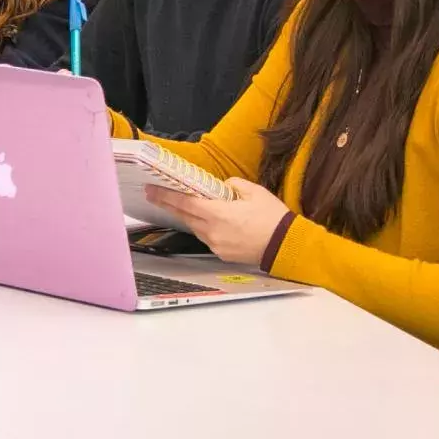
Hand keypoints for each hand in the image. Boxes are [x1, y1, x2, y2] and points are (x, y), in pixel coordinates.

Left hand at [143, 178, 291, 266]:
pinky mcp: (221, 253)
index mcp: (218, 213)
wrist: (286, 246)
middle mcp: (212, 231)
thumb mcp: (255, 192)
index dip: (166, 196)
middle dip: (168, 204)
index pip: (185, 202)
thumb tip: (222, 186)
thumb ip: (233, 185)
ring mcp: (215, 244)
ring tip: (179, 205)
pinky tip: (205, 221)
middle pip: (184, 216)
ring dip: (186, 216)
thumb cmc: (273, 218)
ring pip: (194, 227)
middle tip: (153, 194)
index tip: (151, 189)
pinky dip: (203, 227)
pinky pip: (206, 237)